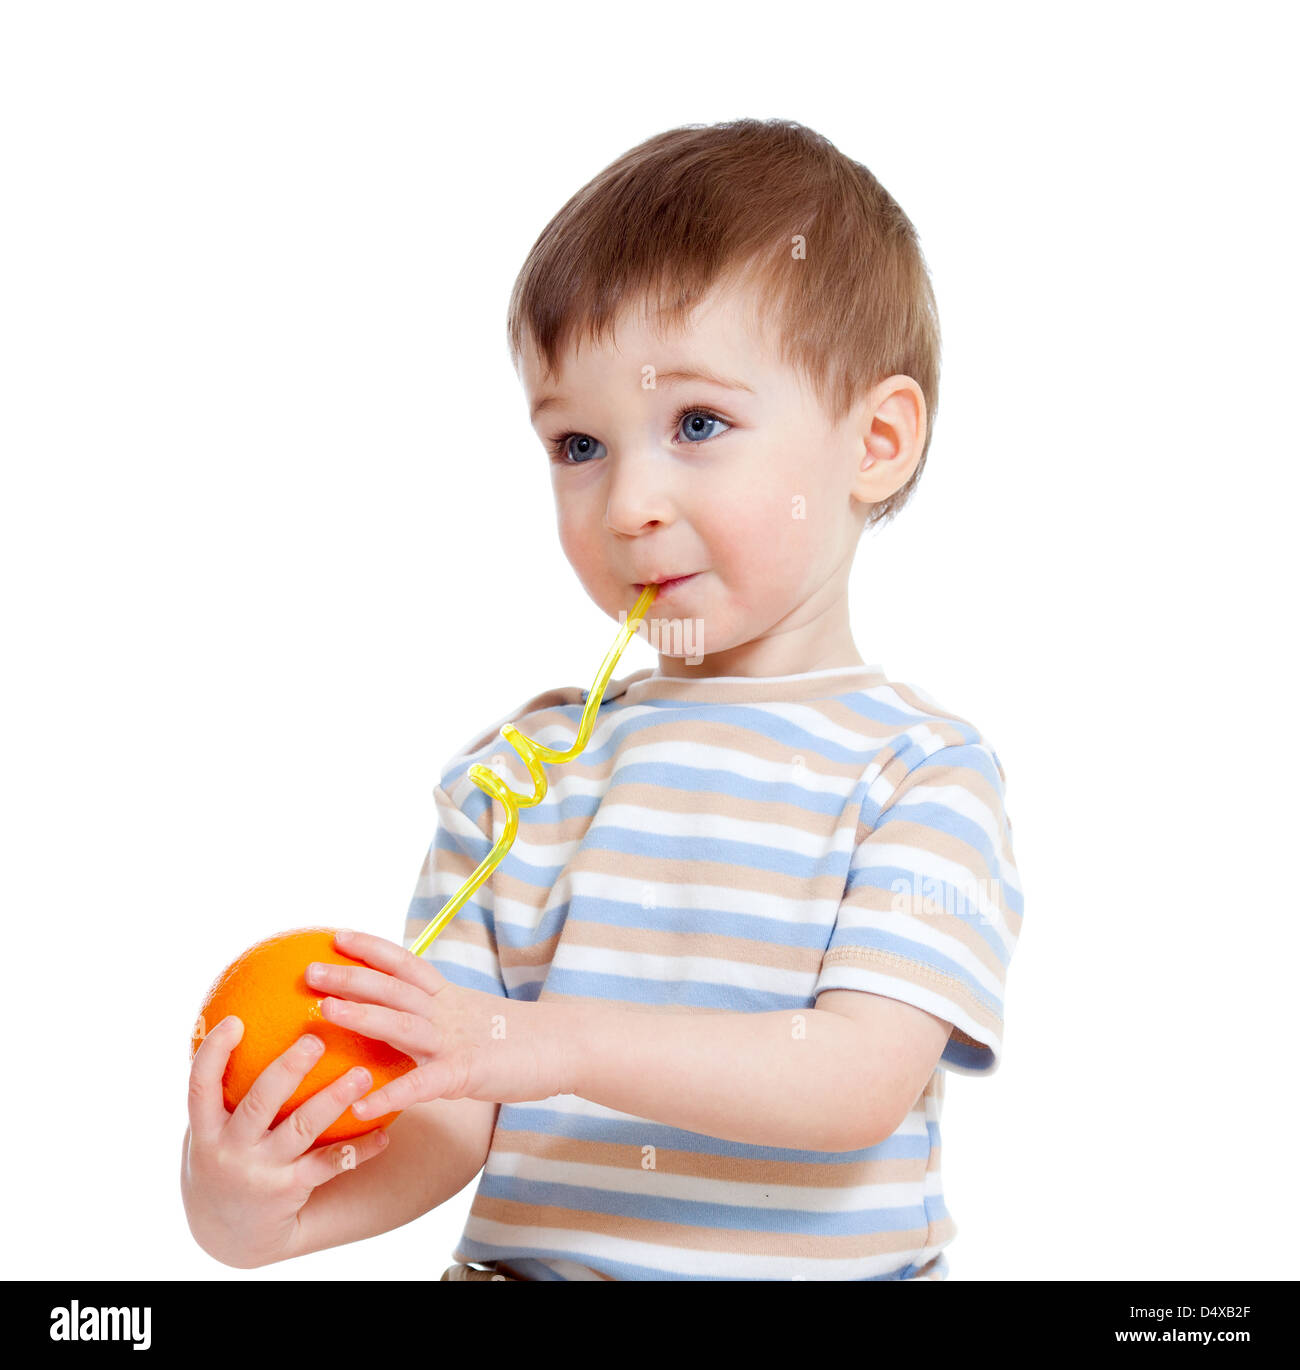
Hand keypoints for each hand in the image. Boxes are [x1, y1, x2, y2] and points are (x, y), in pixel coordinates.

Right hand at [181, 1016, 388, 1267]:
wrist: (229, 1231)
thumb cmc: (228, 1154)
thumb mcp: (214, 1126)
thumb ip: (225, 1083)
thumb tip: (243, 1013)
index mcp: (206, 1127)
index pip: (201, 1085)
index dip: (215, 1053)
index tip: (235, 1020)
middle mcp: (229, 1148)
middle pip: (259, 1102)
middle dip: (286, 1070)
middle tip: (316, 1038)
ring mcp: (259, 1171)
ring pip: (301, 1130)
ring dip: (333, 1100)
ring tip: (363, 1075)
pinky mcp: (289, 1190)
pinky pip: (330, 1165)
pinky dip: (359, 1148)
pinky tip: (385, 1132)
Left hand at [304, 929, 573, 1114]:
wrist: (567, 1046)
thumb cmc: (519, 1038)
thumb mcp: (473, 1019)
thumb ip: (441, 1018)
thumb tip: (410, 1018)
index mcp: (448, 997)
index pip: (403, 963)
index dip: (369, 948)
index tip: (336, 935)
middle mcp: (446, 1011)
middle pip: (392, 986)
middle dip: (349, 974)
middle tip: (308, 968)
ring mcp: (455, 1040)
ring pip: (401, 1022)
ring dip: (361, 1013)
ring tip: (324, 1011)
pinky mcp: (467, 1072)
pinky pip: (423, 1083)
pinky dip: (392, 1093)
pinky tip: (362, 1106)